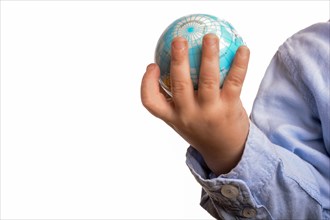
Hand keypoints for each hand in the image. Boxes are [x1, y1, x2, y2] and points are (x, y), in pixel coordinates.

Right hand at [141, 34, 249, 174]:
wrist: (224, 151)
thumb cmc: (201, 129)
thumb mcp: (183, 119)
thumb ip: (176, 98)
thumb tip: (175, 65)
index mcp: (172, 116)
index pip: (151, 102)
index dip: (146, 82)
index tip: (152, 64)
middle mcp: (188, 115)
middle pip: (179, 85)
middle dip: (178, 61)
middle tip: (179, 39)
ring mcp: (209, 112)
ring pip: (207, 80)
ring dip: (208, 56)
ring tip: (210, 37)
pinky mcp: (229, 109)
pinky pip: (234, 82)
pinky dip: (239, 64)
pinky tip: (243, 49)